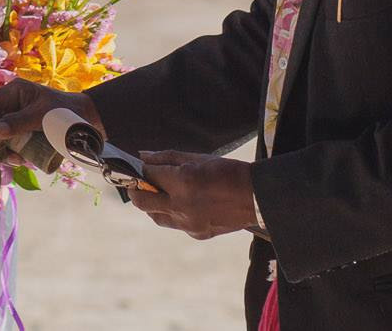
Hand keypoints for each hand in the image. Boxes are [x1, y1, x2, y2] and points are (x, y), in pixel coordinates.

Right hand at [0, 78, 102, 163]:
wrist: (88, 122)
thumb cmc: (66, 112)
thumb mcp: (42, 115)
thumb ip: (19, 121)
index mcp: (13, 92)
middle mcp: (11, 105)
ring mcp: (16, 121)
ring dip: (1, 152)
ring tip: (16, 161)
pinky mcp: (23, 134)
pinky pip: (10, 146)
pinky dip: (12, 155)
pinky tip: (21, 161)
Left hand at [128, 150, 259, 239]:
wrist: (256, 197)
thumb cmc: (228, 171)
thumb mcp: (198, 158)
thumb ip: (167, 158)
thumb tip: (143, 157)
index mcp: (183, 182)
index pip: (148, 175)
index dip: (139, 169)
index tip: (137, 166)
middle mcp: (182, 206)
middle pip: (142, 202)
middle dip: (135, 190)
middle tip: (137, 182)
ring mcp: (188, 224)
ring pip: (156, 217)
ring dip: (153, 204)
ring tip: (160, 193)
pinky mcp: (197, 234)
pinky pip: (175, 224)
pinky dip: (173, 213)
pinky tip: (183, 203)